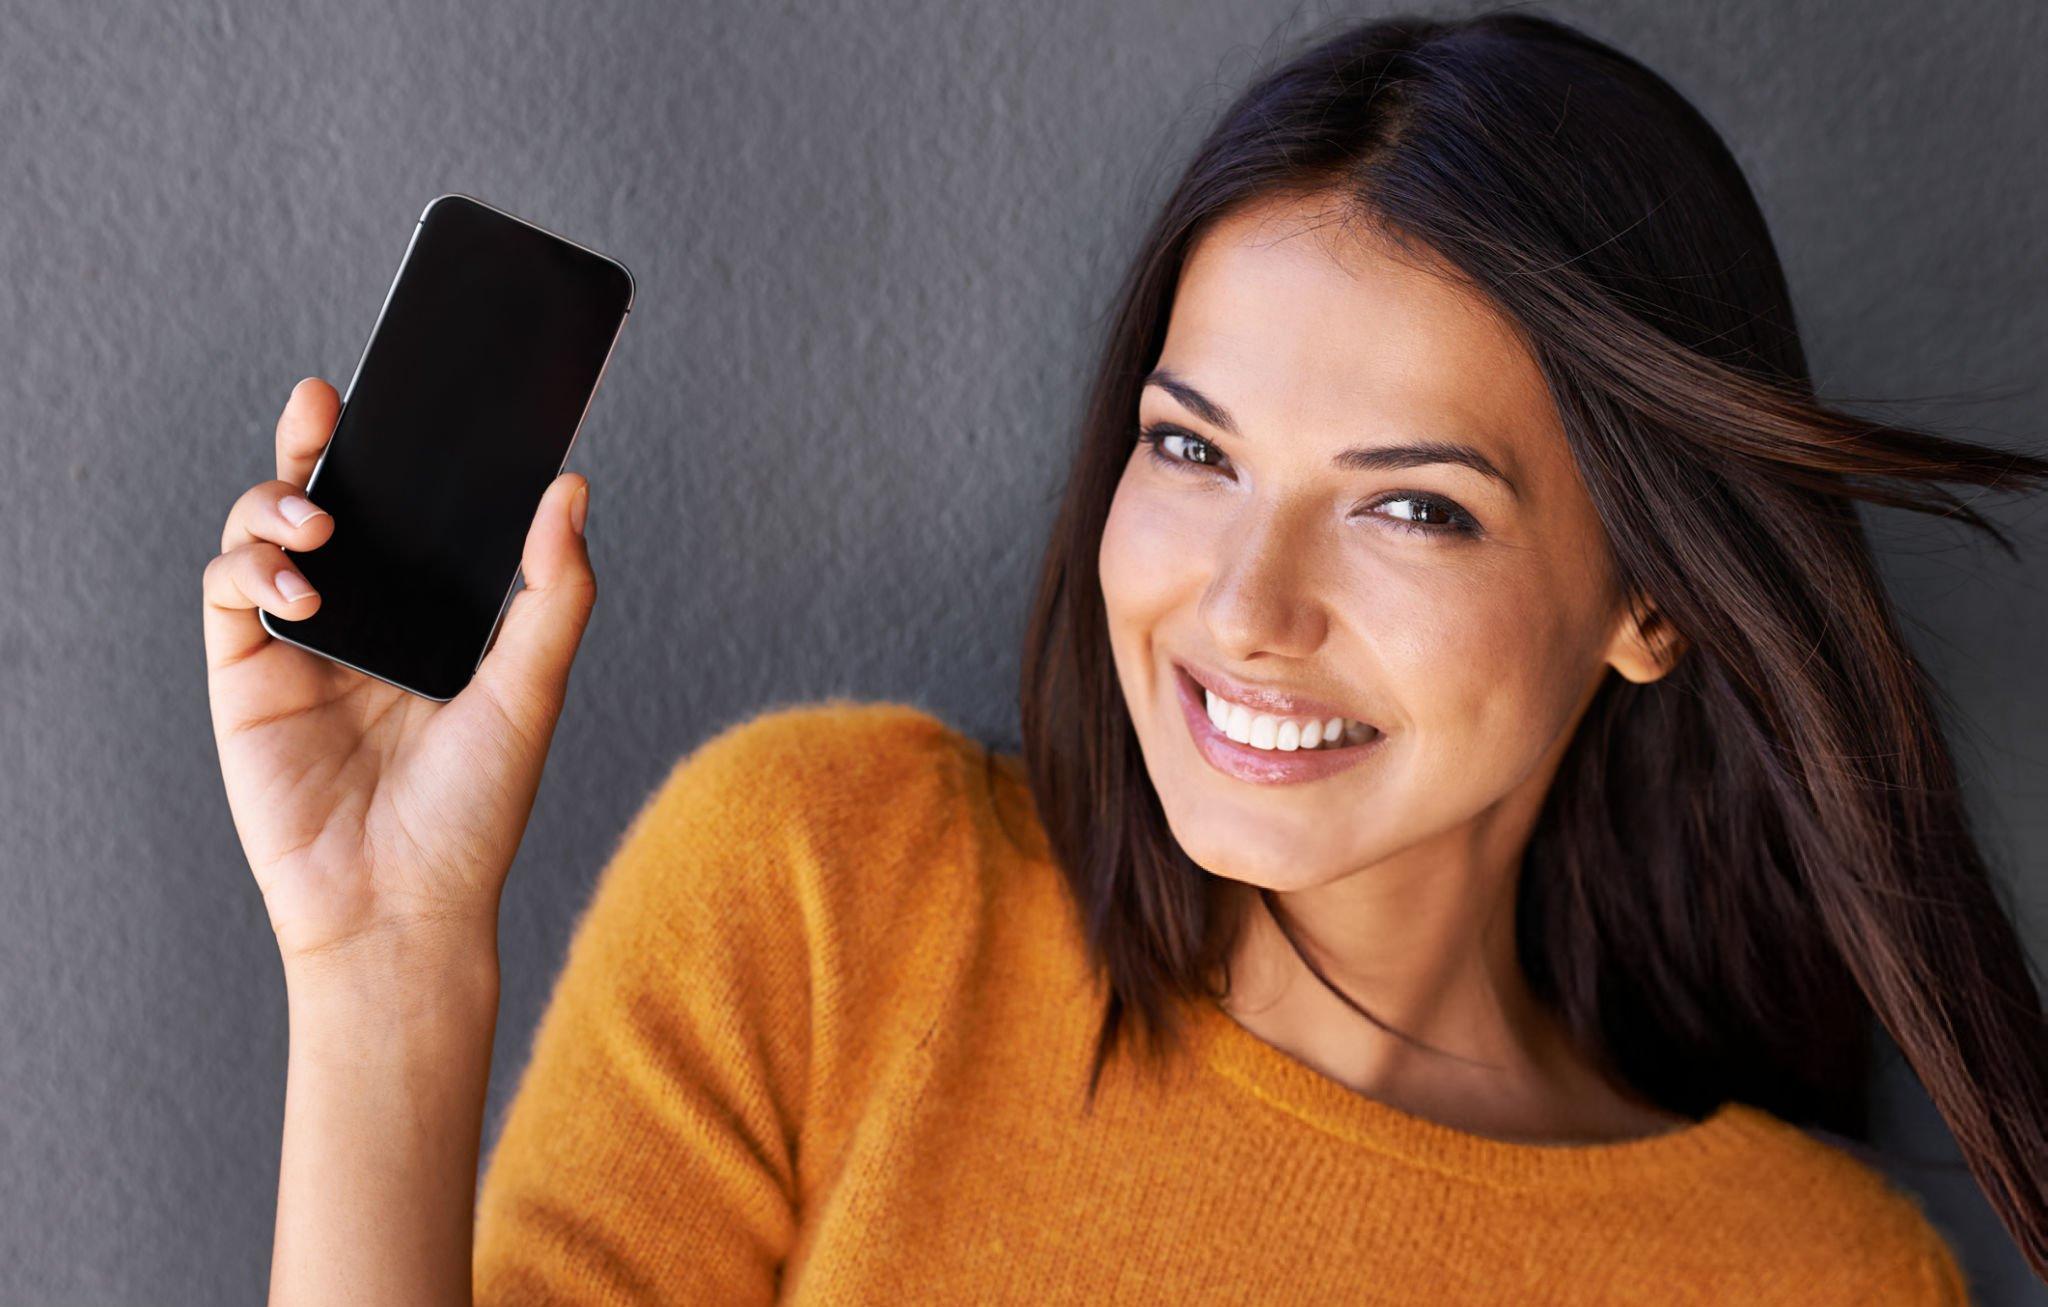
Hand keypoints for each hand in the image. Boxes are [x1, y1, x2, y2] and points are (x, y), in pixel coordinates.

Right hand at [204, 377, 596, 969]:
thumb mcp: (531, 689)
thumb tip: (571, 488)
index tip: (400, 396)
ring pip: (265, 534)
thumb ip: (554, 589)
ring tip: (320, 522)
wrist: (402, 907)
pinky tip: (298, 582)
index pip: (407, 513)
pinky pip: (228, 593)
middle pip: (327, 503)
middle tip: (323, 405)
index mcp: (428, 618)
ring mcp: (299, 646)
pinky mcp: (245, 678)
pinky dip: (251, 567)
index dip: (395, 453)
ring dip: (279, 504)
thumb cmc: (475, 812)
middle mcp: (362, 621)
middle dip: (315, 445)